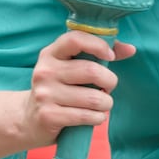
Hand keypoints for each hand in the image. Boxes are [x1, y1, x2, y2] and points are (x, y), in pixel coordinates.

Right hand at [21, 30, 136, 145]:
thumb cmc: (60, 89)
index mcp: (51, 53)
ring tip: (101, 105)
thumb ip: (99, 55)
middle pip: (92, 71)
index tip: (110, 56)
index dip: (98, 45)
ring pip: (94, 98)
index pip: (75, 39)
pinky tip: (94, 117)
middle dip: (110, 82)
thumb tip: (130, 49)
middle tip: (108, 88)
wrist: (29, 119)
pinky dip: (97, 118)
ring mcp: (45, 94)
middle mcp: (45, 71)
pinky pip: (87, 116)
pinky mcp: (49, 115)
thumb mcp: (72, 67)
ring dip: (106, 104)